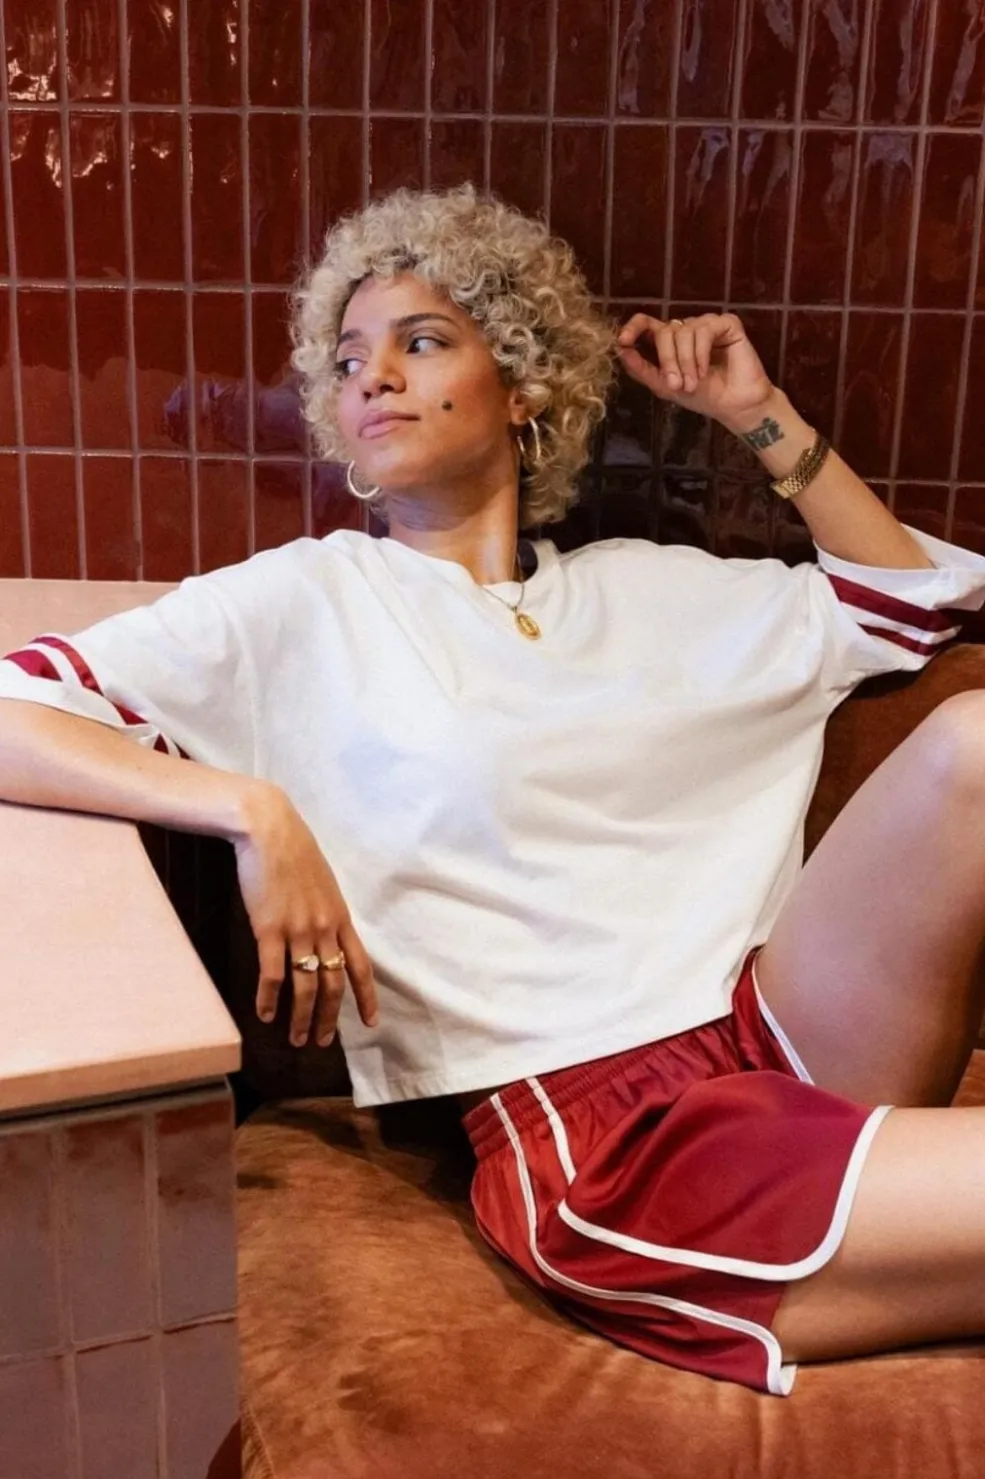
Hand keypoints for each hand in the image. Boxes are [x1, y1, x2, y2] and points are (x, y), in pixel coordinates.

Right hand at [233, 783, 378, 1047]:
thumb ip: (325, 911)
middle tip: (323, 1042)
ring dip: (301, 1018)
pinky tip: (264, 1014)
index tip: (372, 1022)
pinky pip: (272, 974)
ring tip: (296, 1039)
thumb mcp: (321, 884)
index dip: (367, 996)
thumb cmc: (293, 852)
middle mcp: (324, 928)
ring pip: (305, 986)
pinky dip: (269, 999)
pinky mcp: (269, 929)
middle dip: (330, 1018)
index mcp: (340, 917)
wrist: (269, 830)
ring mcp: (298, 930)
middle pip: (334, 984)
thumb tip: (324, 934)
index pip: (361, 965)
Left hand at [616, 312, 774, 430]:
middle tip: (677, 385)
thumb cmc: (703, 396)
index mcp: (671, 341)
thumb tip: (620, 349)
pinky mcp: (727, 324)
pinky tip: (705, 370)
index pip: (647, 323)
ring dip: (685, 361)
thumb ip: (641, 368)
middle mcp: (688, 329)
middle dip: (667, 360)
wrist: (734, 405)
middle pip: (665, 330)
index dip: (633, 327)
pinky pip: (704, 329)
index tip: (623, 341)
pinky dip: (700, 352)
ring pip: (684, 330)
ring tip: (694, 383)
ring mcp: (707, 324)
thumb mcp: (665, 386)